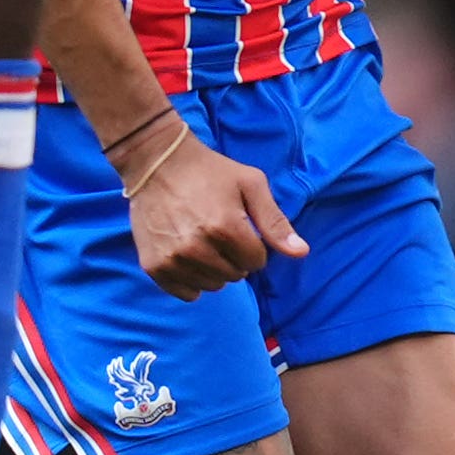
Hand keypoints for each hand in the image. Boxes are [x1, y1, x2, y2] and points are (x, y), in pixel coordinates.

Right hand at [120, 124, 301, 297]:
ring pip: (212, 286)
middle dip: (234, 258)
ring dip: (214, 270)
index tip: (239, 227)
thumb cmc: (209, 171)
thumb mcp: (250, 185)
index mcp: (225, 227)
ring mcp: (173, 258)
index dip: (253, 246)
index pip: (256, 262)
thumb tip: (301, 253)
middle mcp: (197, 247)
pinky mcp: (154, 265)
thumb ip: (275, 222)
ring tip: (203, 242)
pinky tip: (188, 258)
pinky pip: (185, 292)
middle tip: (219, 232)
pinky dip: (191, 281)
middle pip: (235, 276)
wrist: (155, 162)